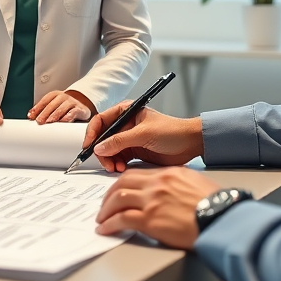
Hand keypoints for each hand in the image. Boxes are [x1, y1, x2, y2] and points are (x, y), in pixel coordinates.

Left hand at [29, 90, 93, 123]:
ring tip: (49, 122)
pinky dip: (68, 117)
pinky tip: (63, 121)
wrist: (84, 102)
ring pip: (61, 108)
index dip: (37, 108)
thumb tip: (31, 118)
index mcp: (55, 95)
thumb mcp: (55, 104)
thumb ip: (45, 110)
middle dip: (44, 113)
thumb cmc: (66, 105)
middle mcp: (63, 97)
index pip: (45, 100)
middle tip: (39, 121)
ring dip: (55, 115)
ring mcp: (72, 103)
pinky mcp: (80, 109)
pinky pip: (73, 112)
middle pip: (52, 105)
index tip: (31, 116)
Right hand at [82, 101, 203, 172]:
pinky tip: (121, 168)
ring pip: (109, 151)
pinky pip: (118, 158)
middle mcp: (125, 124)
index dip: (92, 133)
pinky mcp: (134, 151)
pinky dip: (117, 164)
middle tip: (107, 163)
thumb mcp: (144, 134)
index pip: (101, 121)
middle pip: (103, 138)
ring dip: (109, 160)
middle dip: (102, 151)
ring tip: (116, 168)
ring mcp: (129, 139)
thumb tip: (99, 147)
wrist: (191, 144)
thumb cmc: (172, 131)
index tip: (89, 147)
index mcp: (126, 112)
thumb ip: (120, 141)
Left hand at [95, 167, 221, 248]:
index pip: (137, 175)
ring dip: (106, 210)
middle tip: (105, 206)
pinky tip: (105, 229)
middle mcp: (158, 184)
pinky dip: (110, 224)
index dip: (123, 184)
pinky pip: (122, 219)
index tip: (117, 192)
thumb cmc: (217, 206)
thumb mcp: (197, 185)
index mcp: (169, 174)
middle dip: (109, 195)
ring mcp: (152, 201)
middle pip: (123, 184)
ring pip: (118, 199)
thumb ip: (179, 185)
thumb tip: (171, 194)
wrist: (223, 219)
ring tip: (102, 219)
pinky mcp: (150, 219)